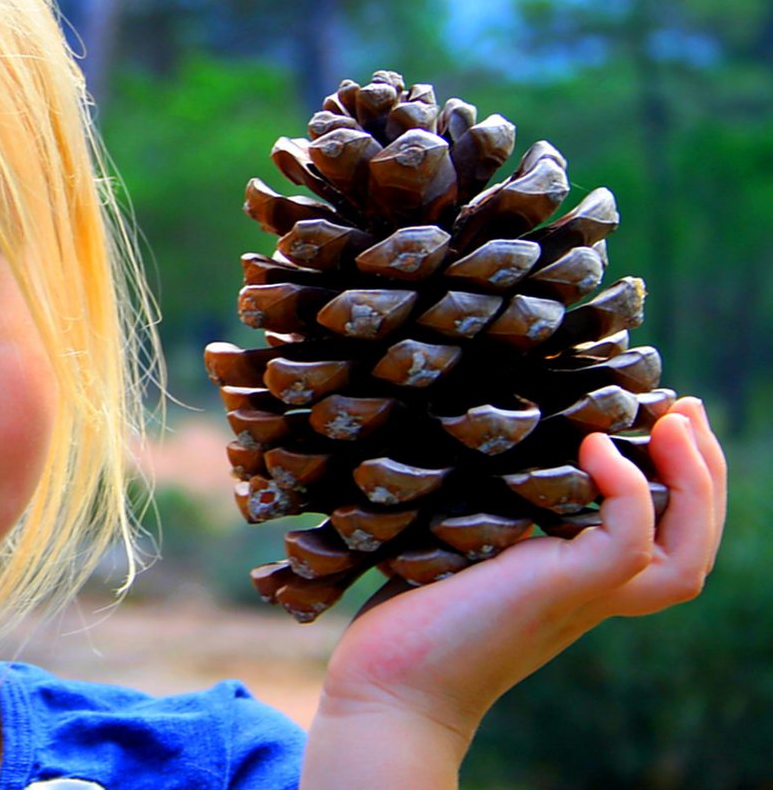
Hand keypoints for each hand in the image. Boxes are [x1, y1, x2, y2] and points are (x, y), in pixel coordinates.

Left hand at [317, 396, 726, 739]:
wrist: (387, 686)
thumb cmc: (405, 615)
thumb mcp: (460, 543)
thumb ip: (490, 505)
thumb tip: (486, 433)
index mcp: (577, 580)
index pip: (662, 539)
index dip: (680, 482)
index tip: (665, 417)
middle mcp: (591, 593)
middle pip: (691, 546)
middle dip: (705, 473)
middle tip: (685, 407)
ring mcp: (580, 596)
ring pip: (684, 556)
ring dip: (695, 483)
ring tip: (674, 421)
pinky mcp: (559, 591)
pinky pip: (626, 543)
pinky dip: (626, 489)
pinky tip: (596, 445)